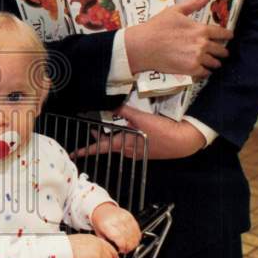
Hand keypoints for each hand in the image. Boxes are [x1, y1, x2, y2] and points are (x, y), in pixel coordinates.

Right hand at [67, 233, 118, 257]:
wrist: (63, 248)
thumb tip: (89, 254)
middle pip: (110, 256)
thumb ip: (87, 246)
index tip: (115, 257)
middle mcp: (98, 244)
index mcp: (93, 238)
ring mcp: (99, 252)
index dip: (112, 253)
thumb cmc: (65, 246)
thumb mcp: (78, 242)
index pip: (107, 245)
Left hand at [69, 105, 206, 160]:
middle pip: (108, 144)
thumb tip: (110, 103)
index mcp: (124, 144)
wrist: (183, 141)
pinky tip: (128, 127)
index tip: (75, 153)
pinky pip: (130, 141)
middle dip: (99, 137)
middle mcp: (128, 150)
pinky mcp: (145, 148)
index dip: (87, 150)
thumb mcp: (141, 118)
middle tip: (92, 128)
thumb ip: (124, 110)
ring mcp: (137, 150)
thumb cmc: (162, 132)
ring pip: (119, 142)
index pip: (100, 148)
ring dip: (112, 134)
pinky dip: (125, 134)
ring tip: (107, 125)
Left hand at [89, 202, 141, 252]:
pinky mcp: (129, 215)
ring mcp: (124, 217)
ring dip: (134, 242)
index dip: (123, 247)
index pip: (120, 239)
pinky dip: (137, 236)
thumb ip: (108, 244)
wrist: (102, 208)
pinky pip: (137, 228)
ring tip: (130, 246)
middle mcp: (117, 220)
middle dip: (129, 247)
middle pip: (128, 237)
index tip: (121, 251)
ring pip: (134, 233)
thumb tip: (116, 253)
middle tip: (126, 250)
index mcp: (107, 226)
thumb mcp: (99, 234)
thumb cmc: (100, 221)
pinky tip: (134, 239)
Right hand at [124, 0, 233, 78]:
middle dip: (222, 50)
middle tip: (220, 51)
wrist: (143, 46)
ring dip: (214, 62)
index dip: (227, 35)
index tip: (228, 36)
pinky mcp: (191, 70)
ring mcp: (197, 58)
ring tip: (211, 61)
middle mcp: (202, 45)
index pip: (223, 34)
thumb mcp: (175, 10)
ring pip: (215, 63)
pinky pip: (205, 73)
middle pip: (221, 50)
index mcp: (201, 29)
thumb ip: (195, 2)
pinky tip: (201, 69)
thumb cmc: (157, 26)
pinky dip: (205, 71)